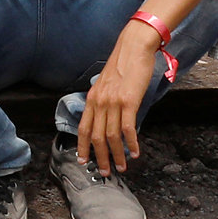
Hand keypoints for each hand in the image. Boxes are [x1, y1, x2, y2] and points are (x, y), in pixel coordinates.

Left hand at [78, 30, 157, 173]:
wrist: (134, 47)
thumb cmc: (124, 63)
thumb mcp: (107, 83)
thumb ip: (105, 101)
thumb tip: (109, 119)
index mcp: (92, 98)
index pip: (83, 128)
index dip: (82, 146)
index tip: (83, 161)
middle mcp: (99, 101)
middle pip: (96, 136)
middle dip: (99, 157)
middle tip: (104, 172)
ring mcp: (113, 102)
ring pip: (111, 136)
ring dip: (117, 155)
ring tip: (122, 167)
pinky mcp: (129, 101)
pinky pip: (127, 128)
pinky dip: (131, 143)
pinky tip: (135, 152)